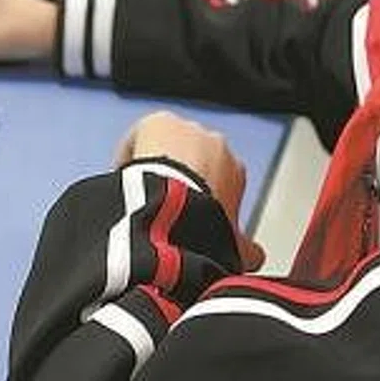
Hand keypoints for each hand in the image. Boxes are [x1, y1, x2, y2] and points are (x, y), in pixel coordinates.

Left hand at [115, 111, 265, 270]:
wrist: (178, 200)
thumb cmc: (206, 223)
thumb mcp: (233, 245)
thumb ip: (245, 250)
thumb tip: (254, 259)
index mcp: (235, 169)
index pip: (219, 180)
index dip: (202, 198)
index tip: (187, 216)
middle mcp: (215, 143)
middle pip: (193, 159)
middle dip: (180, 178)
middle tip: (162, 204)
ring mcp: (187, 129)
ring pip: (168, 146)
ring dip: (159, 164)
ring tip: (142, 192)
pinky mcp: (160, 121)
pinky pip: (143, 136)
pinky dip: (135, 153)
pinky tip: (125, 176)